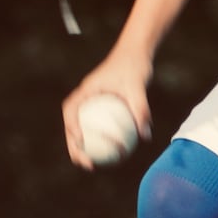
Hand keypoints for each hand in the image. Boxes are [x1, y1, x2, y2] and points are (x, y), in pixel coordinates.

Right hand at [63, 50, 153, 170]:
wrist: (136, 53)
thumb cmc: (135, 66)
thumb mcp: (138, 86)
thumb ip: (141, 109)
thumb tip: (146, 136)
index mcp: (86, 89)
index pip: (71, 109)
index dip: (71, 126)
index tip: (80, 141)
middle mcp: (85, 97)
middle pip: (71, 124)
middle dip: (73, 146)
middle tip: (84, 163)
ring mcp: (91, 103)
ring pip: (82, 128)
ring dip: (83, 147)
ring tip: (93, 165)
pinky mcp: (100, 107)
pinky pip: (98, 126)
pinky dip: (101, 139)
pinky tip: (114, 155)